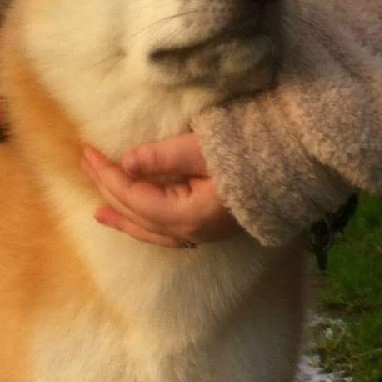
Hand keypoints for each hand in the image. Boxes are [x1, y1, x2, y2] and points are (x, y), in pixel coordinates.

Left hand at [81, 133, 240, 248]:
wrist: (296, 166)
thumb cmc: (250, 152)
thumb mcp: (203, 148)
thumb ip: (163, 157)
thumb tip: (127, 162)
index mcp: (186, 214)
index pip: (133, 196)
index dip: (107, 174)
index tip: (87, 153)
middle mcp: (190, 231)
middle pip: (136, 213)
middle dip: (108, 189)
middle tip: (86, 165)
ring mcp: (201, 233)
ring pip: (149, 229)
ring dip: (122, 215)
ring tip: (98, 212)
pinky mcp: (209, 226)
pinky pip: (165, 231)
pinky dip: (144, 223)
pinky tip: (138, 221)